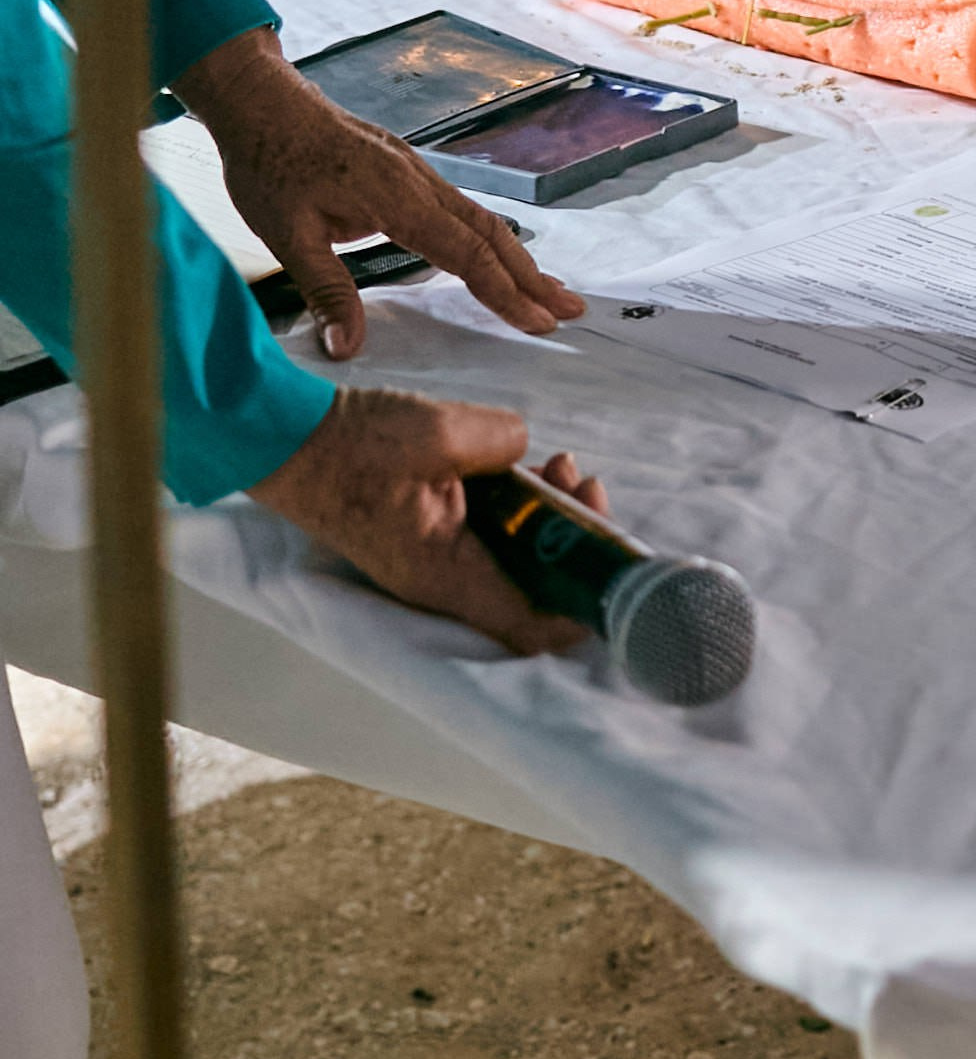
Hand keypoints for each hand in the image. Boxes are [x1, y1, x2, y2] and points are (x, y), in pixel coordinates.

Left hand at [172, 25, 585, 359]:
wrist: (262, 102)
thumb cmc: (269, 164)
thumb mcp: (287, 235)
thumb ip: (325, 291)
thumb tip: (348, 347)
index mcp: (397, 199)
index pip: (467, 254)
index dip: (505, 293)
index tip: (540, 323)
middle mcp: (420, 183)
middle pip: (492, 234)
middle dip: (533, 277)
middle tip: (571, 309)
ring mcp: (417, 172)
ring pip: (482, 219)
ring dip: (518, 257)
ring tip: (549, 289)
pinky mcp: (407, 171)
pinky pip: (462, 208)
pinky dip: (490, 237)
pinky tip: (496, 255)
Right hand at [250, 389, 607, 653]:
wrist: (286, 438)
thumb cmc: (349, 445)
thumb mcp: (435, 431)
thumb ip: (500, 440)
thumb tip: (527, 449)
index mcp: (447, 575)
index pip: (530, 626)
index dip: (581, 608)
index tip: (607, 556)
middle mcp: (444, 581)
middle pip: (534, 587)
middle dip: (573, 537)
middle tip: (584, 482)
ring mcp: (437, 559)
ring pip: (515, 556)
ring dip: (549, 515)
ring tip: (561, 463)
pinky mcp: (431, 534)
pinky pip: (490, 534)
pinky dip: (518, 504)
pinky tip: (528, 462)